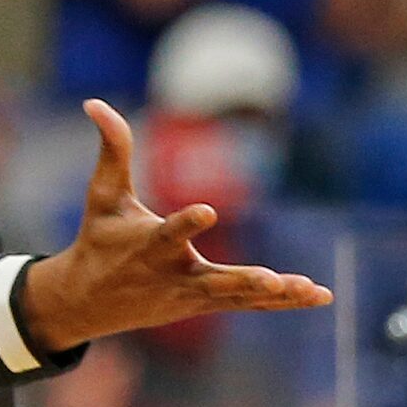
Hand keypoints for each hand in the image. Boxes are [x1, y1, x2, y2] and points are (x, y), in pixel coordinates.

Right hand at [17, 99, 331, 352]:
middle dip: (243, 281)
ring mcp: (195, 296)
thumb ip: (112, 150)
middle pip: (214, 281)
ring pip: (240, 297)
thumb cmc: (100, 240)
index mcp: (150, 247)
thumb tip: (93, 102)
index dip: (188, 222)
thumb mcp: (103, 196)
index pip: (170, 233)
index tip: (207, 211)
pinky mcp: (209, 304)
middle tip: (271, 281)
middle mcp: (175, 275)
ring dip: (277, 295)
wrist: (88, 301)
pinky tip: (318, 296)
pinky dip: (282, 303)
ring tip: (312, 291)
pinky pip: (250, 305)